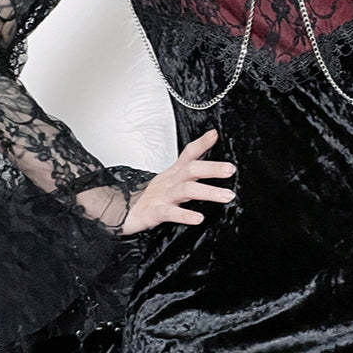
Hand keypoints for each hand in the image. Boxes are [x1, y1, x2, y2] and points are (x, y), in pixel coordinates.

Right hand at [120, 128, 235, 235]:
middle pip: (191, 169)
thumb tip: (206, 154)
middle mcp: (169, 182)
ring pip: (186, 190)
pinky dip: (185, 215)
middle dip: (212, 168)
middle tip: (230, 169)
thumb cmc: (151, 197)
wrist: (121, 211)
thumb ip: (190, 167)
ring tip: (226, 196)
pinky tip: (198, 218)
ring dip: (208, 192)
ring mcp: (162, 196)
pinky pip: (170, 213)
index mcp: (173, 174)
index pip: (188, 154)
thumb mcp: (171, 179)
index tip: (214, 134)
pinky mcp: (154, 213)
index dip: (201, 143)